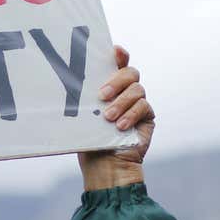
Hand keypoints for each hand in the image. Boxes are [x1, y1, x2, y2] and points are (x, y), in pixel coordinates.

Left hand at [78, 45, 152, 190]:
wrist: (105, 168)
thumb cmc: (90, 142)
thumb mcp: (84, 118)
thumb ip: (86, 99)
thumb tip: (72, 81)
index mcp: (109, 87)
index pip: (117, 64)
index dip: (119, 55)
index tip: (115, 51)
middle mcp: (125, 92)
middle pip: (130, 73)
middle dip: (116, 81)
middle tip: (101, 96)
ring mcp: (138, 103)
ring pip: (137, 89)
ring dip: (121, 102)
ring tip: (108, 117)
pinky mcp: (147, 117)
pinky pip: (143, 106)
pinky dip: (131, 114)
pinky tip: (120, 126)